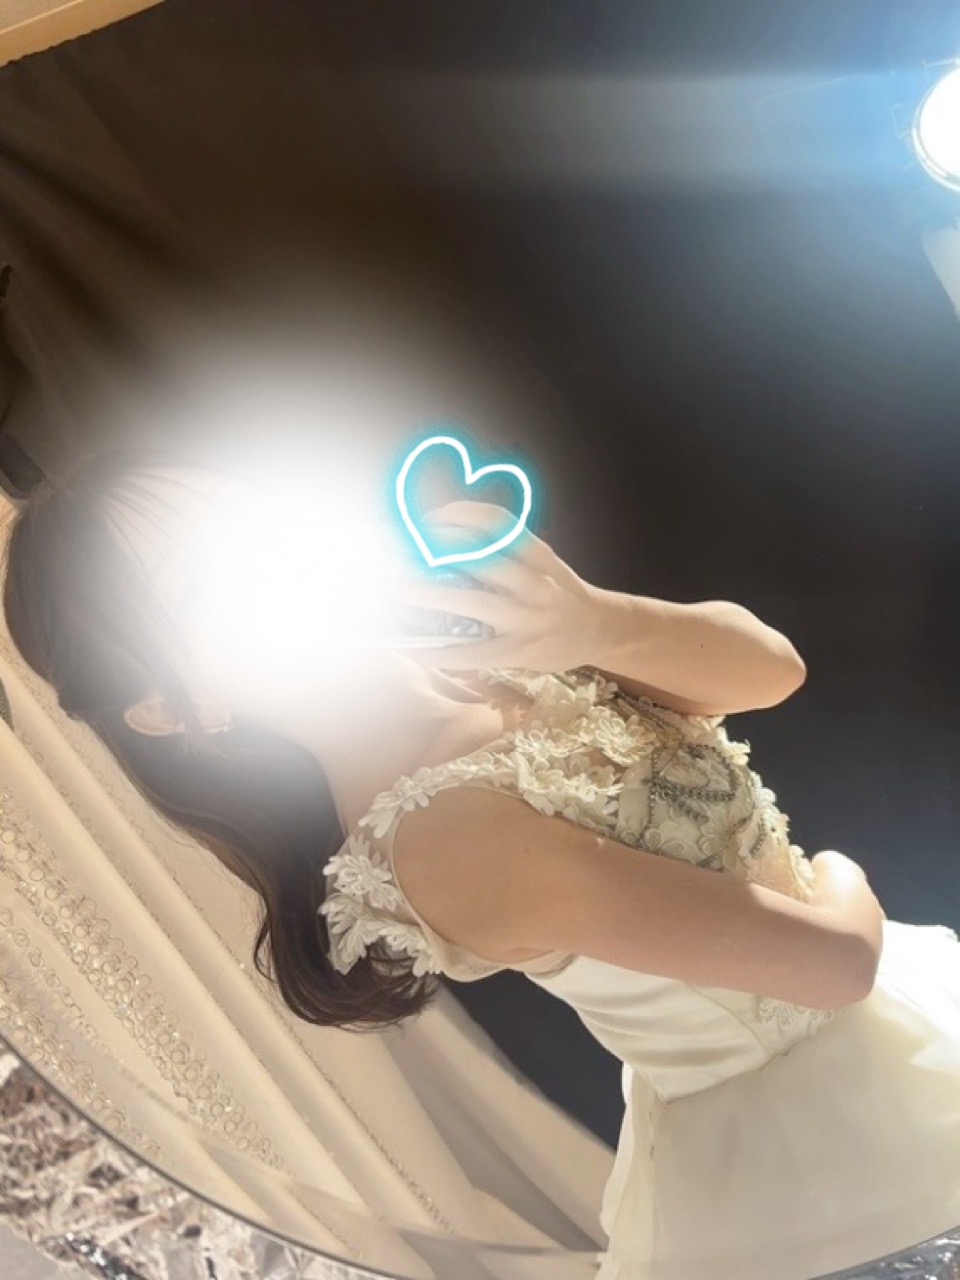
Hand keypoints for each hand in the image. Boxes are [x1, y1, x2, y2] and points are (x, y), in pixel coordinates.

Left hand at [383, 501, 603, 671]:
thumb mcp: (541, 562)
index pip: (495, 523)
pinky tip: (411, 646)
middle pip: (475, 556)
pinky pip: (469, 652)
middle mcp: (532, 583)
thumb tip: (444, 543)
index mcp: (537, 554)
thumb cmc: (559, 592)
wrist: (599, 629)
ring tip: (392, 588)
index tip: (427, 518)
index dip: (457, 515)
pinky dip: (436, 650)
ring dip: (424, 594)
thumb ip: (503, 553)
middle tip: (395, 550)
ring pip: (467, 602)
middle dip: (430, 550)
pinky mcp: (517, 652)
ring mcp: (524, 619)